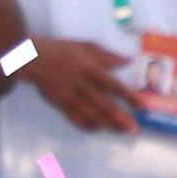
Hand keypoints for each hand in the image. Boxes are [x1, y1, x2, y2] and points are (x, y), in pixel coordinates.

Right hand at [23, 38, 139, 133]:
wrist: (34, 59)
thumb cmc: (62, 50)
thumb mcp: (87, 46)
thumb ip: (108, 56)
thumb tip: (128, 61)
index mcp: (91, 69)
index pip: (114, 85)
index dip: (129, 96)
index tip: (142, 105)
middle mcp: (83, 85)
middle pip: (104, 105)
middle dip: (120, 118)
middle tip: (133, 128)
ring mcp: (71, 96)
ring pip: (92, 115)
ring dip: (107, 124)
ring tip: (120, 130)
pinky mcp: (61, 104)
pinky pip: (76, 118)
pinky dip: (87, 125)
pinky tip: (97, 128)